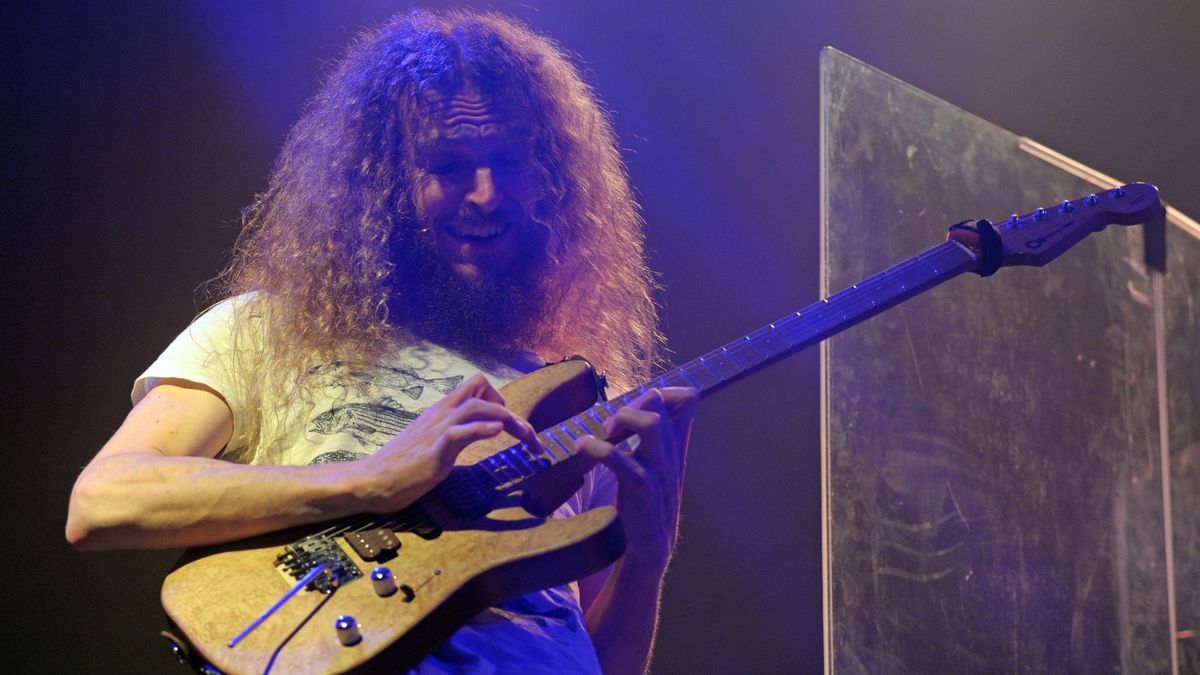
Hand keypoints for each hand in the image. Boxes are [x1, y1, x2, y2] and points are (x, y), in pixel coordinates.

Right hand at [356, 373, 540, 511]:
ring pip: (476, 405)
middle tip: (530, 439)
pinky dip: (481, 429)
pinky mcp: (433, 450)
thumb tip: (470, 435)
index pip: (476, 387)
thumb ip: (451, 436)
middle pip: (480, 386)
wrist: (371, 481)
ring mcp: (437, 430)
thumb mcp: (432, 444)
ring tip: (526, 437)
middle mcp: (441, 414)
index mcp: (441, 412)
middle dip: (512, 410)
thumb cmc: (400, 467)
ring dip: (507, 419)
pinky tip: (497, 432)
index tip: (515, 428)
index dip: (499, 401)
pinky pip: (460, 432)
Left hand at [575, 386, 698, 568]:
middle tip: (613, 424)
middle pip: (660, 404)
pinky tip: (582, 447)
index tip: (641, 401)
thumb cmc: (647, 502)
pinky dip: (596, 448)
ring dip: (621, 420)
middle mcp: (670, 453)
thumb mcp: (657, 465)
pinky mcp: (640, 488)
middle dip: (631, 403)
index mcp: (675, 445)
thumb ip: (654, 438)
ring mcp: (657, 470)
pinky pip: (620, 458)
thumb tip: (643, 408)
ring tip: (604, 433)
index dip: (664, 390)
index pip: (689, 400)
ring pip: (651, 424)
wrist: (649, 547)